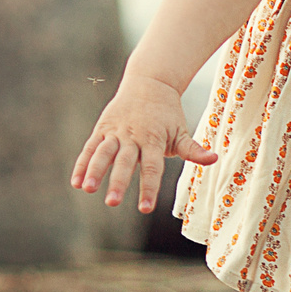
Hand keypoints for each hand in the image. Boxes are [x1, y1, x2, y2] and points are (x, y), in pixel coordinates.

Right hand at [71, 73, 217, 213]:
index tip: (145, 209)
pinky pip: (90, 148)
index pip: (152, 168)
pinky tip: (76, 182)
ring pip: (103, 153)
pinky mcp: (102, 129)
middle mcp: (133, 136)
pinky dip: (82, 164)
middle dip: (118, 182)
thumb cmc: (167, 114)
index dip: (149, 188)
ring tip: (87, 189)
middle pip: (125, 162)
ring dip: (94, 171)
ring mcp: (115, 132)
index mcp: (153, 140)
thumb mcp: (180, 130)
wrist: (149, 82)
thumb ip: (193, 149)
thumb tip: (214, 159)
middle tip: (112, 202)